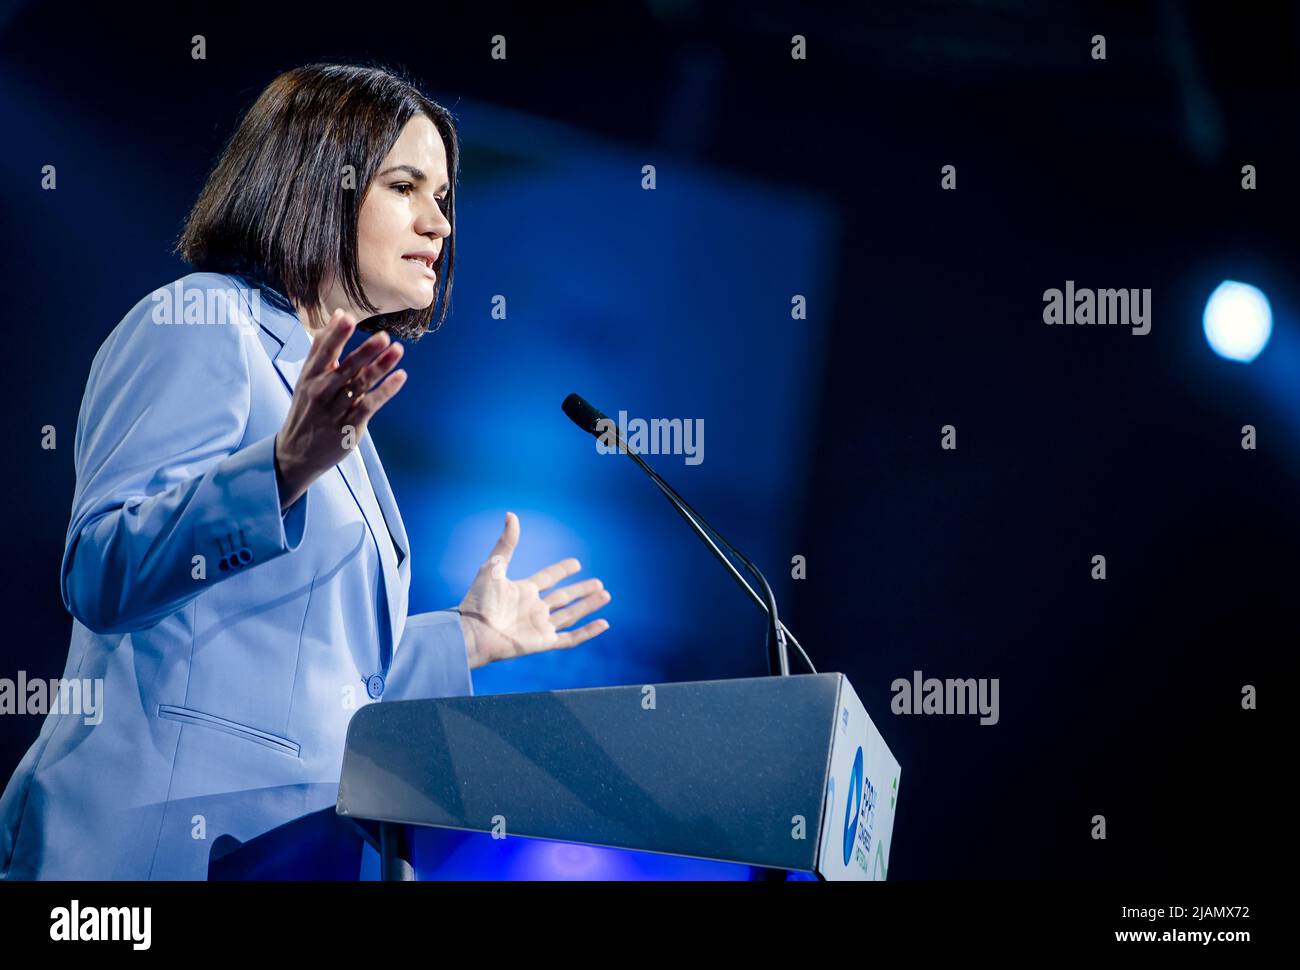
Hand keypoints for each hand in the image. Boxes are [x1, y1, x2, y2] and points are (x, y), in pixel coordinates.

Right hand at [274, 309, 405, 510]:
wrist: (297, 452)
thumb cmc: (307, 407)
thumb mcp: (307, 377)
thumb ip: (323, 346)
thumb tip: (340, 314)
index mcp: (310, 376)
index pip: (323, 352)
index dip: (336, 335)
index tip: (348, 318)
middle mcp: (321, 391)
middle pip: (344, 369)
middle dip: (364, 352)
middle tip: (383, 336)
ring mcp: (335, 410)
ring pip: (360, 385)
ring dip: (380, 368)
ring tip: (397, 350)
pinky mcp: (349, 425)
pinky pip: (370, 405)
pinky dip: (385, 391)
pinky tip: (400, 377)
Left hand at [458, 512, 611, 668]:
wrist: (472, 632)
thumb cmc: (478, 601)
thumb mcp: (493, 567)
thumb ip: (506, 543)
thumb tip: (511, 515)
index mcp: (523, 590)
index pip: (548, 578)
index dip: (562, 570)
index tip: (576, 563)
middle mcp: (534, 608)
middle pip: (563, 597)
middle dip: (581, 590)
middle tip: (599, 583)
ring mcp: (540, 626)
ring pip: (571, 615)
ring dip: (588, 606)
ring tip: (605, 595)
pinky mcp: (544, 642)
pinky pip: (570, 638)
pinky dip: (588, 632)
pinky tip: (603, 624)